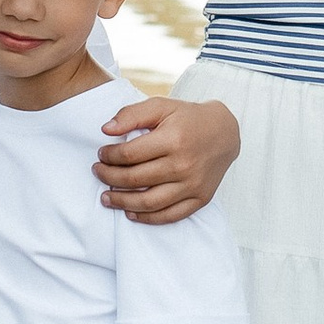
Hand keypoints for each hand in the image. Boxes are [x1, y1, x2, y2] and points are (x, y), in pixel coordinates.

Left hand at [98, 93, 239, 223]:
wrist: (225, 133)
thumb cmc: (188, 119)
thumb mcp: (162, 106)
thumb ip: (132, 114)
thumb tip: (106, 130)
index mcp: (173, 139)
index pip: (129, 154)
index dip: (109, 156)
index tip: (101, 154)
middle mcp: (183, 165)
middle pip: (135, 179)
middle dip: (109, 177)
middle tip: (98, 173)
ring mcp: (192, 185)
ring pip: (149, 202)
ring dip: (122, 202)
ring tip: (106, 197)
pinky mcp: (200, 198)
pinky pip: (169, 215)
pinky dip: (147, 218)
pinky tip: (131, 212)